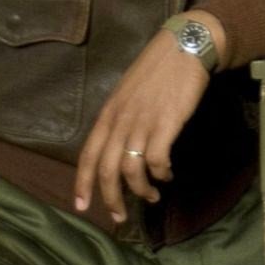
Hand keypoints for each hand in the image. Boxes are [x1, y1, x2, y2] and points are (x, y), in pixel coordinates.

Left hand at [72, 10, 227, 222]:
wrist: (183, 48)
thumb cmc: (157, 70)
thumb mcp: (127, 94)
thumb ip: (120, 119)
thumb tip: (119, 148)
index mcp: (108, 114)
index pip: (88, 156)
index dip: (82, 184)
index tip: (81, 207)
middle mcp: (120, 121)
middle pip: (107, 170)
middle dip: (111, 199)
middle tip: (120, 216)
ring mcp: (143, 122)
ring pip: (131, 169)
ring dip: (141, 190)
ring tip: (153, 196)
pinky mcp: (166, 123)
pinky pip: (157, 159)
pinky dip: (161, 173)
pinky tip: (168, 174)